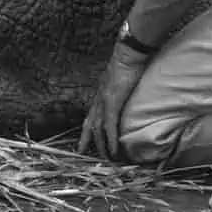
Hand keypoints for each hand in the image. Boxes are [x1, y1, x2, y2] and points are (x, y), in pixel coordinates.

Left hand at [78, 43, 151, 160]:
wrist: (129, 53)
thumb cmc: (128, 62)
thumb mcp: (119, 79)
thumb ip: (119, 89)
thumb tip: (124, 94)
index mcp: (100, 94)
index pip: (89, 116)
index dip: (86, 130)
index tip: (82, 141)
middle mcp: (98, 99)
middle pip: (89, 125)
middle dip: (86, 141)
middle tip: (82, 154)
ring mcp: (104, 101)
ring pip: (98, 129)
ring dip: (101, 145)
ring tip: (105, 158)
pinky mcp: (112, 102)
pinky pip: (110, 125)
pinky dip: (111, 139)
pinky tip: (113, 150)